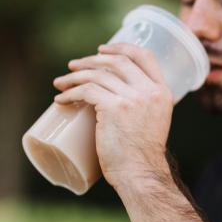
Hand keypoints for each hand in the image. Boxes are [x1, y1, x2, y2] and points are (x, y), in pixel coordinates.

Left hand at [53, 43, 173, 189]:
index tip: (102, 49)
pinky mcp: (114, 107)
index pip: (145, 56)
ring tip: (60, 83)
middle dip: (91, 60)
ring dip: (74, 76)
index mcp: (162, 92)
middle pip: (117, 61)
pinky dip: (70, 93)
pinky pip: (86, 91)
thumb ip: (141, 108)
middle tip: (73, 67)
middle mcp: (149, 91)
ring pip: (97, 75)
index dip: (121, 47)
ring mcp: (132, 98)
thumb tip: (114, 100)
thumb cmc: (140, 157)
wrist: (140, 174)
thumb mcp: (151, 123)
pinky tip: (60, 100)